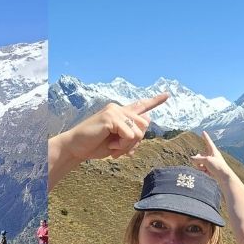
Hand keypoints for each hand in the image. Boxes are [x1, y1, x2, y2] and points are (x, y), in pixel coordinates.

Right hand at [48, 94, 167, 189]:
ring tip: (113, 146)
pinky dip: (122, 145)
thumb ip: (131, 135)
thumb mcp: (117, 142)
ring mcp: (115, 111)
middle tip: (118, 149)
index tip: (167, 95)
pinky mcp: (111, 117)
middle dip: (134, 143)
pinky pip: (130, 135)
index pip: (140, 106)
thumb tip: (147, 121)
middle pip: (144, 125)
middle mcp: (119, 109)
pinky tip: (110, 145)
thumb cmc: (95, 145)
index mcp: (121, 114)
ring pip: (139, 132)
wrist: (75, 148)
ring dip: (128, 145)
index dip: (154, 101)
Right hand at [191, 131, 233, 181]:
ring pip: (198, 162)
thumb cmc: (218, 167)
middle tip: (202, 164)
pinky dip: (201, 170)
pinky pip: (200, 167)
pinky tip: (205, 172)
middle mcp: (211, 155)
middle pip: (199, 154)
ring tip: (205, 169)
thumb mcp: (207, 160)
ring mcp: (209, 162)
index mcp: (213, 151)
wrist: (224, 177)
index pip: (208, 142)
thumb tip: (191, 159)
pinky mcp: (208, 169)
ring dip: (199, 165)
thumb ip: (197, 158)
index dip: (205, 137)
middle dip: (197, 159)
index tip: (203, 132)